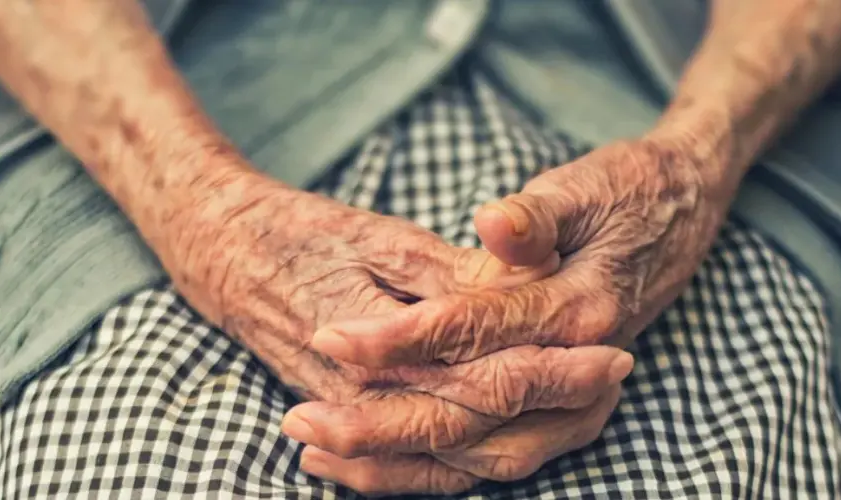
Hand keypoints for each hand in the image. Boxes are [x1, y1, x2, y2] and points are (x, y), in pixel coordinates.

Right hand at [160, 166, 633, 494]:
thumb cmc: (301, 236)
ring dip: (521, 442)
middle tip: (615, 385)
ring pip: (450, 458)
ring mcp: (355, 414)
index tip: (612, 356)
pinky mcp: (348, 416)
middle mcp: (367, 395)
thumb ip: (449, 279)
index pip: (483, 377)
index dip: (554, 370)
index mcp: (378, 344)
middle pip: (477, 426)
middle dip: (555, 409)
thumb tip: (522, 295)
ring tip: (582, 416)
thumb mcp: (378, 240)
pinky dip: (464, 465)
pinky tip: (501, 454)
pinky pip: (411, 466)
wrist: (224, 256)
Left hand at [298, 136, 731, 493]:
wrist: (678, 213)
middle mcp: (578, 372)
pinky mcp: (556, 410)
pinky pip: (491, 454)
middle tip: (303, 418)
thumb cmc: (625, 194)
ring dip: (397, 457)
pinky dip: (432, 465)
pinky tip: (375, 462)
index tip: (333, 335)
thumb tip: (495, 224)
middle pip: (470, 412)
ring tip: (320, 451)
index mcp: (579, 311)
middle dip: (382, 419)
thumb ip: (536, 217)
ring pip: (477, 452)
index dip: (401, 339)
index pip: (475, 335)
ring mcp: (572, 401)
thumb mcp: (583, 190)